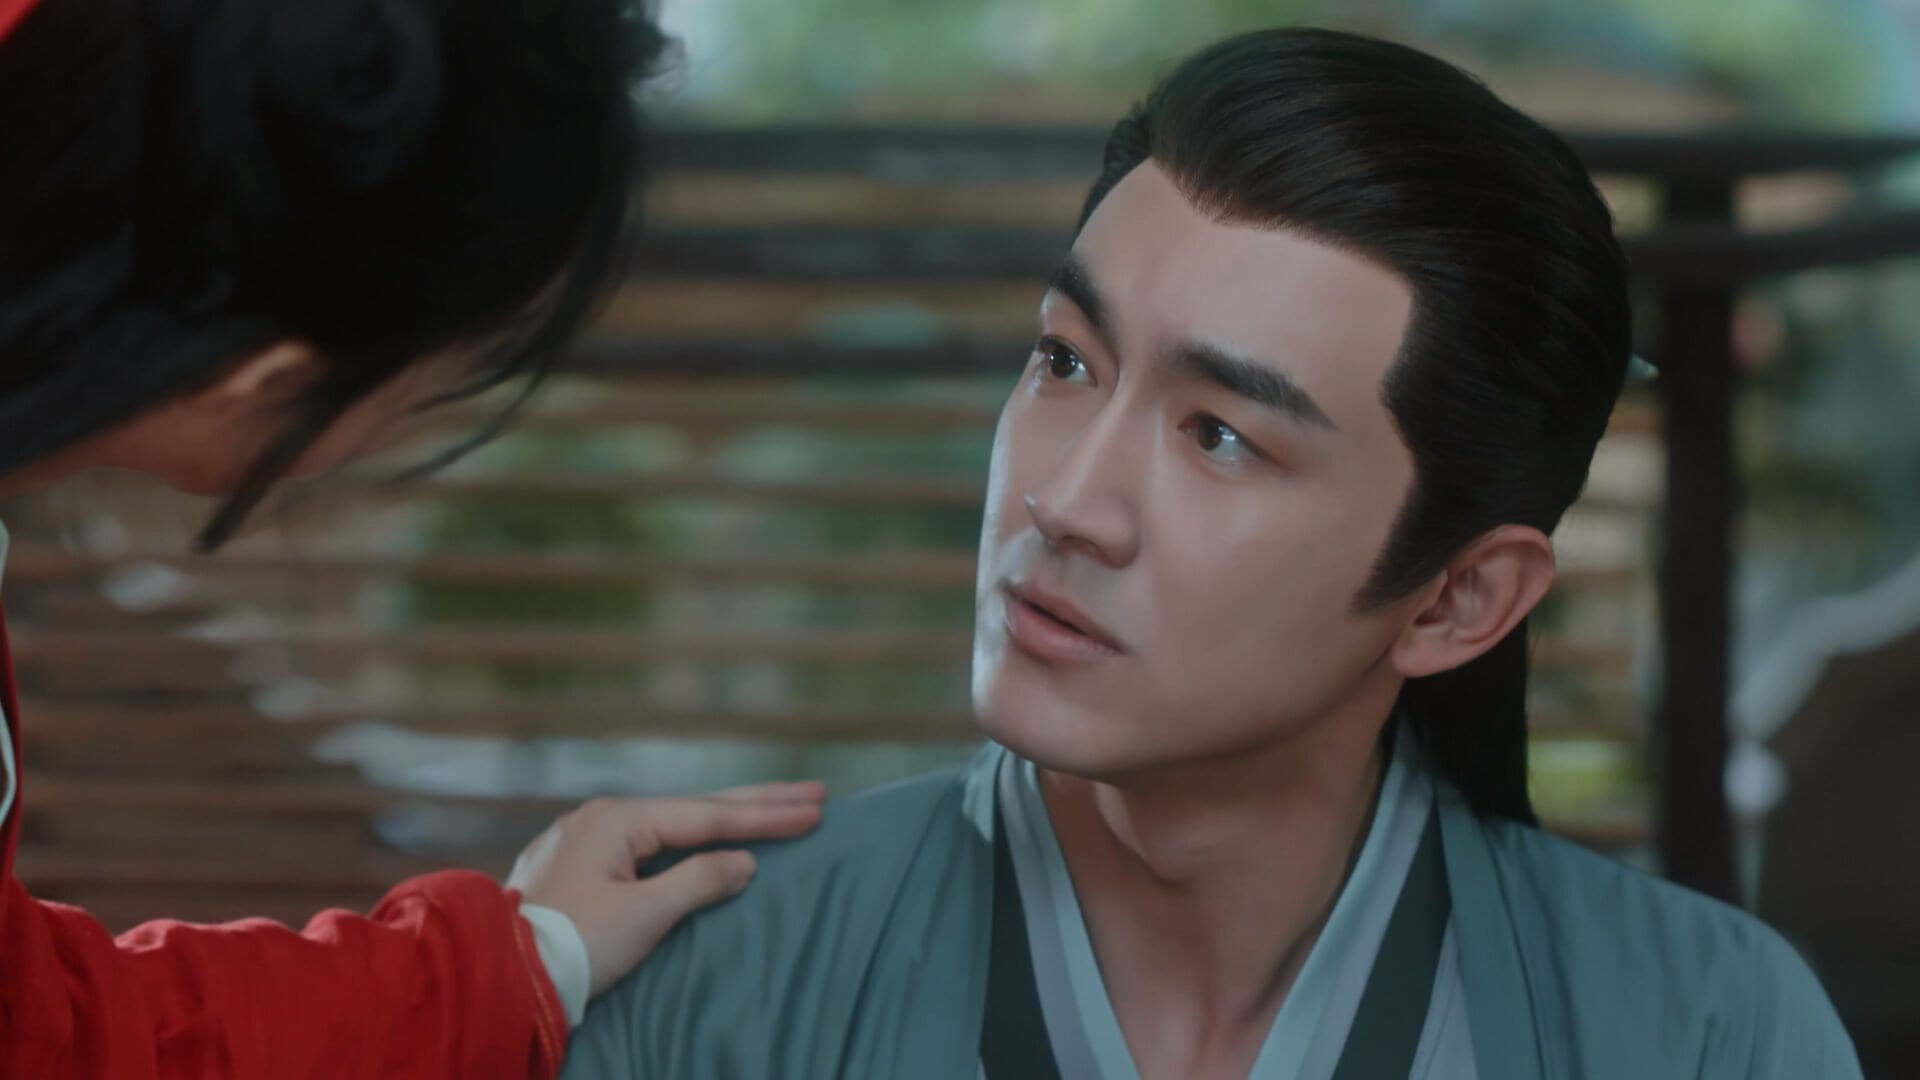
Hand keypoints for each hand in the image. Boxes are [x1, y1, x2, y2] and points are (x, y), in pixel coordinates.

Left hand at [507, 781, 826, 994]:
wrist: (498, 973)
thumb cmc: (569, 946)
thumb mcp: (641, 918)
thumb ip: (698, 882)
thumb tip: (744, 863)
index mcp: (618, 821)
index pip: (709, 816)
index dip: (766, 816)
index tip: (815, 810)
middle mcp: (603, 817)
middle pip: (695, 808)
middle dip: (758, 803)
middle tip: (815, 792)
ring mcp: (588, 839)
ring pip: (672, 824)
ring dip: (726, 818)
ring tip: (773, 808)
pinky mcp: (581, 865)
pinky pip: (652, 842)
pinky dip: (692, 838)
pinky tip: (709, 837)